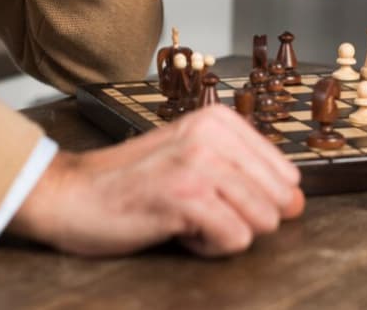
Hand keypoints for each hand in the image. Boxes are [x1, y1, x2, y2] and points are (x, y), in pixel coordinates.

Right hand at [9, 105, 304, 256]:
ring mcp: (201, 163)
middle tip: (198, 210)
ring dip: (224, 233)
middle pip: (279, 201)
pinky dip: (207, 247)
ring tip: (184, 216)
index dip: (256, 200)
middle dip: (244, 219)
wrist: (68, 193)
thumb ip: (246, 176)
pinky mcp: (186, 196)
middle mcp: (215, 134)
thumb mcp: (194, 161)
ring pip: (263, 222)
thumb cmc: (131, 183)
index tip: (214, 196)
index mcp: (220, 120)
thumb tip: (298, 203)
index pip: (287, 175)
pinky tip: (175, 228)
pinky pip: (235, 239)